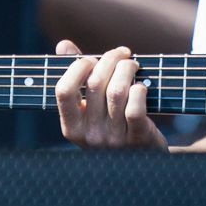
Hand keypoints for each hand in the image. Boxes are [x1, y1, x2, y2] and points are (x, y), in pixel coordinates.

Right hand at [53, 40, 167, 150]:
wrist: (142, 160)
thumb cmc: (113, 124)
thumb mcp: (91, 107)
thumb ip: (77, 76)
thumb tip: (63, 45)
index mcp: (72, 126)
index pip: (63, 91)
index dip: (77, 67)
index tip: (91, 59)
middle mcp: (90, 135)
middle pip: (95, 84)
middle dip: (110, 59)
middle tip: (122, 53)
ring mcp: (113, 139)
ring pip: (117, 92)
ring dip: (127, 69)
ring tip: (133, 65)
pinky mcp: (137, 139)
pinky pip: (135, 108)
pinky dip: (140, 90)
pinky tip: (142, 86)